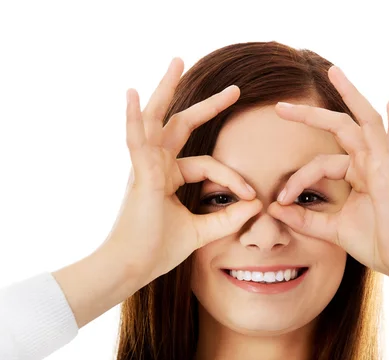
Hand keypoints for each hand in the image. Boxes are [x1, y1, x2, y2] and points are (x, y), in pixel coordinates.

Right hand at [99, 58, 261, 282]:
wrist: (131, 268)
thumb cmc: (158, 250)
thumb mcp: (202, 231)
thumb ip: (228, 218)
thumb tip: (257, 204)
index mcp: (169, 175)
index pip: (208, 165)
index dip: (233, 179)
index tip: (253, 197)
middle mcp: (156, 164)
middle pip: (181, 125)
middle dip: (207, 106)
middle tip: (234, 89)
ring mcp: (145, 166)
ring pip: (157, 119)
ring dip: (166, 89)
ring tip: (177, 61)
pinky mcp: (139, 174)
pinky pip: (135, 140)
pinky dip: (134, 117)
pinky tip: (134, 93)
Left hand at [268, 66, 388, 281]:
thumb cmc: (378, 243)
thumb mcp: (333, 230)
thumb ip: (305, 219)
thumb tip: (274, 208)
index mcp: (358, 173)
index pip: (319, 164)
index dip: (296, 180)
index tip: (279, 201)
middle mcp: (371, 163)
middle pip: (340, 128)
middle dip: (310, 115)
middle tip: (279, 106)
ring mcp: (385, 167)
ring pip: (366, 124)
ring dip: (351, 96)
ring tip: (334, 73)